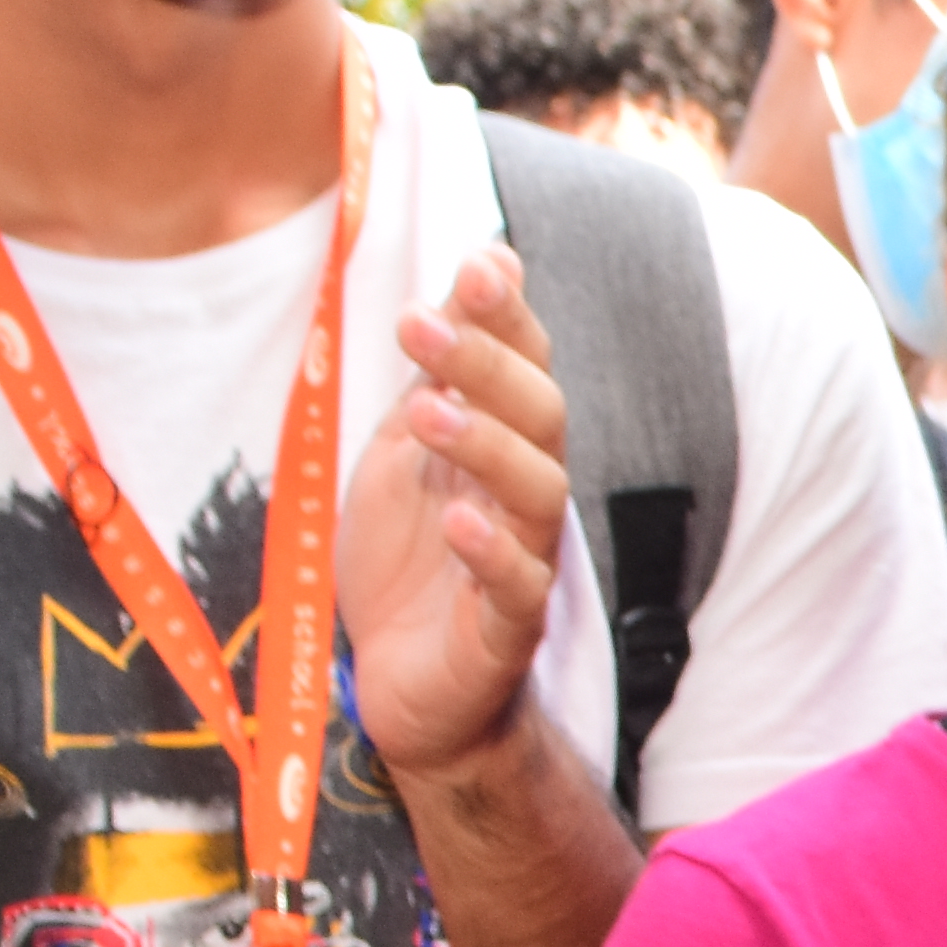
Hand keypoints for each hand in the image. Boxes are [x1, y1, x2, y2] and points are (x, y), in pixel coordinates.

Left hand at [340, 247, 575, 784]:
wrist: (406, 686)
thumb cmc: (410, 560)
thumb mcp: (405, 448)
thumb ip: (441, 371)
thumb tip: (481, 260)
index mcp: (502, 445)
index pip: (526, 366)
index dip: (509, 316)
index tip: (476, 264)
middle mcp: (524, 495)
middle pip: (540, 417)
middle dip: (487, 363)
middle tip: (418, 323)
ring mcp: (522, 560)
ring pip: (537, 492)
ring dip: (485, 444)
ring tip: (424, 408)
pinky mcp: (504, 631)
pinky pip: (515, 589)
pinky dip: (491, 554)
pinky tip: (458, 522)